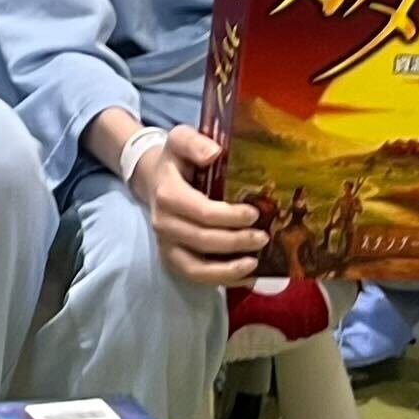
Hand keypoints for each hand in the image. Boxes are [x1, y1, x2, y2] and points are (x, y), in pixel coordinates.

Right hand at [125, 124, 269, 287]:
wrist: (154, 179)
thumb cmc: (177, 161)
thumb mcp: (181, 139)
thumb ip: (195, 142)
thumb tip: (214, 153)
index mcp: (168, 194)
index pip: (201, 212)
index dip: (230, 217)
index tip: (254, 214)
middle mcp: (164, 223)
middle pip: (203, 241)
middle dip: (236, 241)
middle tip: (264, 237)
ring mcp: (166, 244)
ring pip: (195, 268)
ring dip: (227, 270)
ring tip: (255, 264)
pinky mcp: (172, 258)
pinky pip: (195, 277)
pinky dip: (221, 280)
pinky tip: (246, 276)